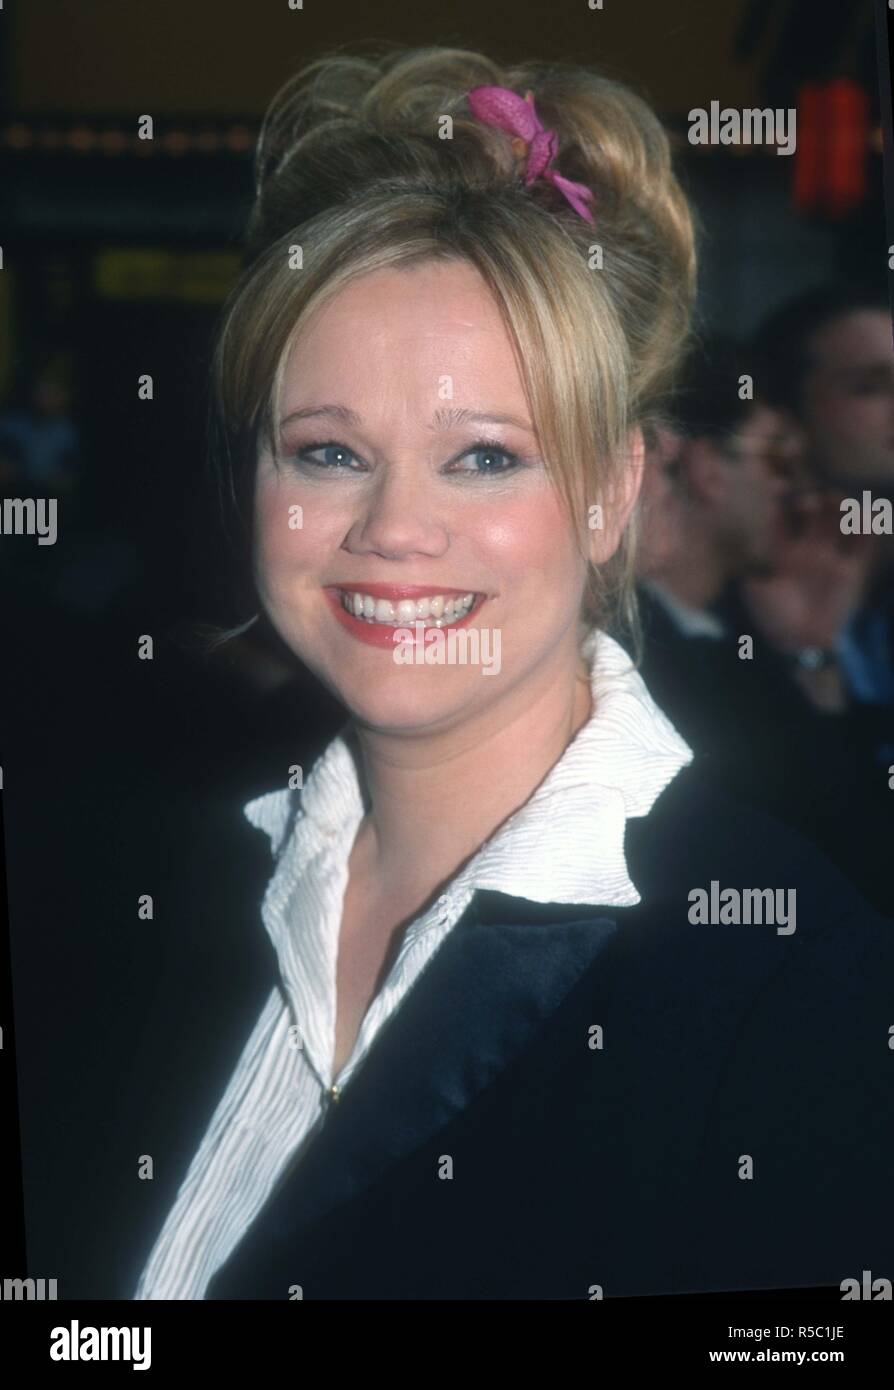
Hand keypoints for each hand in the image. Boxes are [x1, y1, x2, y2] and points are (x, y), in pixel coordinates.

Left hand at [740, 487, 873, 650]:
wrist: (799, 642)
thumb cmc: (771, 616)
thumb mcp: (754, 588)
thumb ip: (752, 561)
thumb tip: (743, 537)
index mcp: (780, 549)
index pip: (782, 516)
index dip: (782, 502)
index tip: (779, 489)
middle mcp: (805, 548)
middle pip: (812, 513)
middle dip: (813, 502)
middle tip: (812, 502)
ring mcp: (828, 556)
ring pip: (837, 523)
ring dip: (839, 509)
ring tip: (838, 501)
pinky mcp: (850, 569)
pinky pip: (860, 544)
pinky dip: (867, 528)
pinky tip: (868, 514)